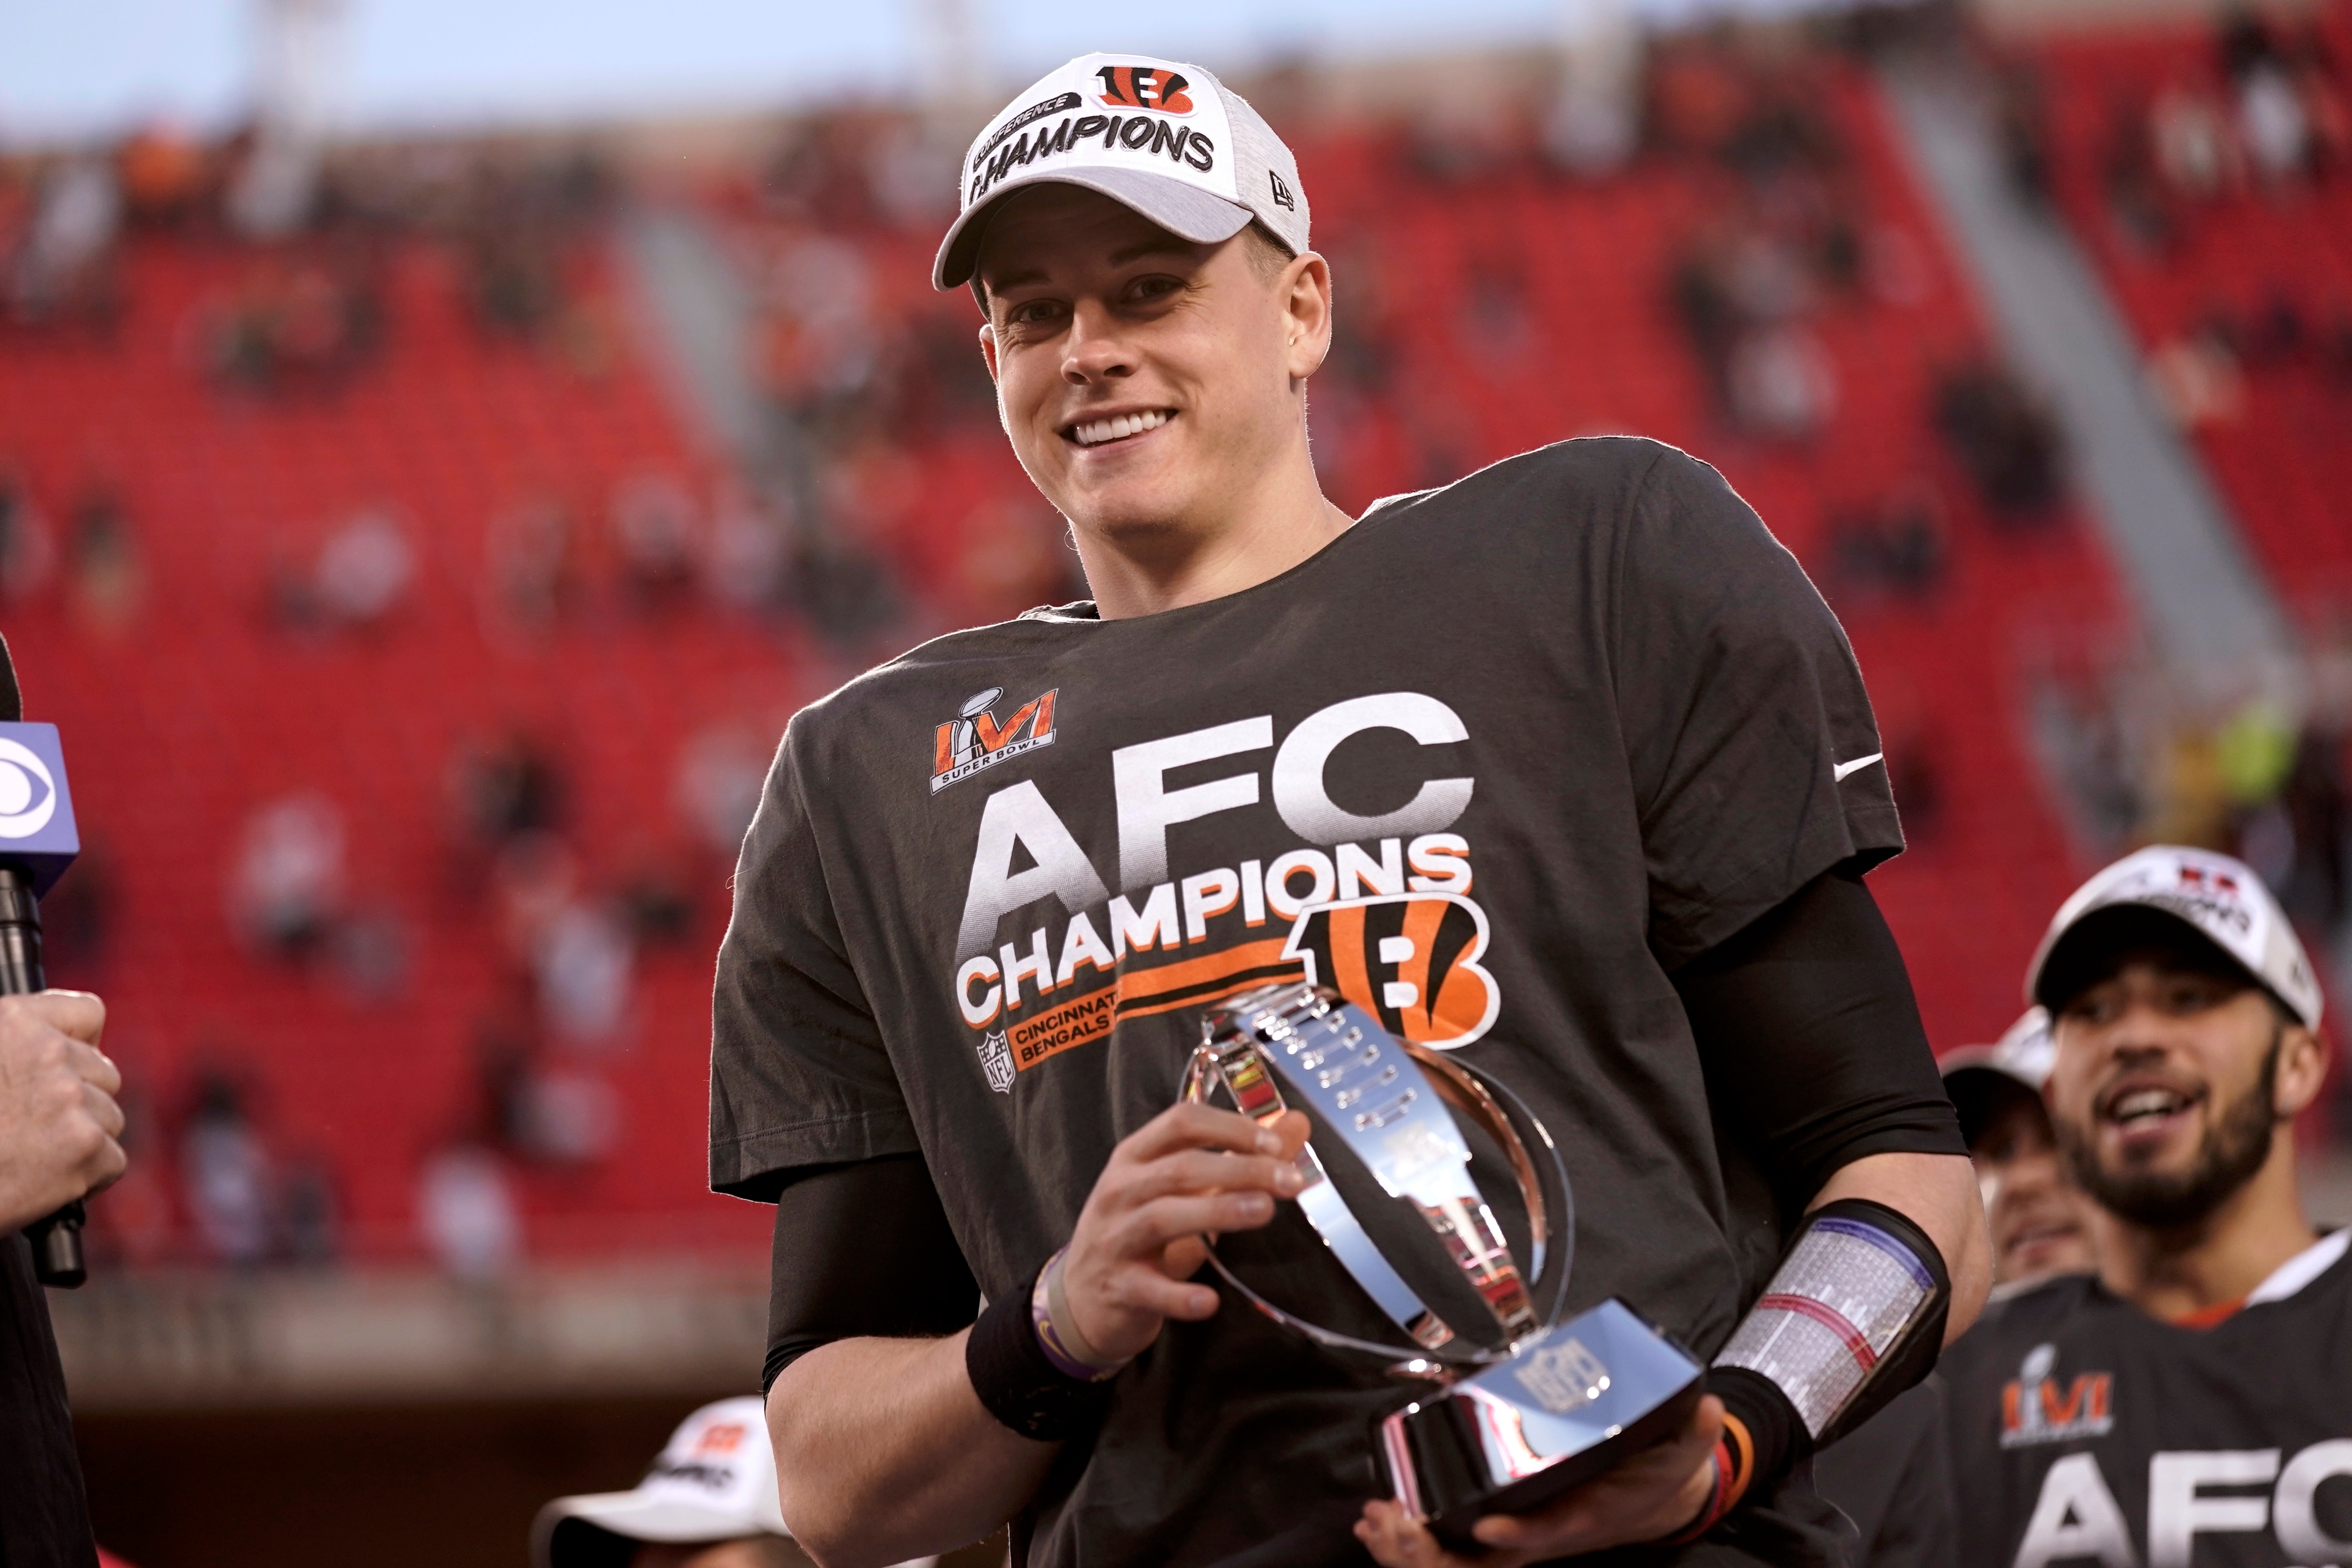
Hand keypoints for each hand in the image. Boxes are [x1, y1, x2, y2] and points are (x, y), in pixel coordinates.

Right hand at [0, 991, 122, 1232]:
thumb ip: (18, 1044)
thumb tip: (62, 1044)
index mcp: (14, 1021)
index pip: (88, 1013)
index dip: (80, 1046)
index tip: (64, 1069)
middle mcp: (48, 1052)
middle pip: (104, 1073)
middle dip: (78, 1102)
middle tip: (32, 1128)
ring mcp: (69, 1097)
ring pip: (109, 1116)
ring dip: (80, 1139)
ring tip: (30, 1155)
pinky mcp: (85, 1144)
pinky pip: (112, 1159)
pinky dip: (86, 1177)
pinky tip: (44, 1181)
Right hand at [1057, 1102, 1311, 1365]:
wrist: (1080, 1298)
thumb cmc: (1139, 1232)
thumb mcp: (1180, 1190)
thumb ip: (1238, 1157)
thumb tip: (1297, 1124)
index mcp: (1135, 1157)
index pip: (1181, 1123)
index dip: (1230, 1128)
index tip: (1276, 1143)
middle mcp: (1120, 1190)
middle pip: (1180, 1169)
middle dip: (1240, 1169)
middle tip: (1290, 1181)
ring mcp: (1114, 1238)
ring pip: (1163, 1218)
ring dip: (1216, 1212)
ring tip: (1263, 1211)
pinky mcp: (1118, 1287)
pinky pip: (1149, 1289)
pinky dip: (1180, 1296)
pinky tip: (1210, 1301)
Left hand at [1356, 1394, 1725, 1567]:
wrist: (1657, 1499)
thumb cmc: (1659, 1473)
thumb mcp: (1684, 1452)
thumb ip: (1693, 1431)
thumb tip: (1707, 1407)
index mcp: (1586, 1518)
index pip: (1550, 1533)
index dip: (1520, 1533)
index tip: (1489, 1524)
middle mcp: (1546, 1535)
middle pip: (1485, 1562)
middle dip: (1434, 1552)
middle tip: (1390, 1520)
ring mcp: (1521, 1538)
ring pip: (1460, 1563)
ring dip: (1411, 1549)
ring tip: (1373, 1521)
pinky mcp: (1504, 1531)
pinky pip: (1452, 1552)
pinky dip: (1413, 1544)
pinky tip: (1378, 1524)